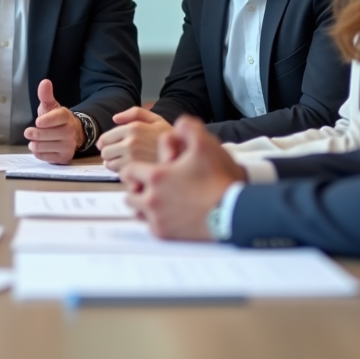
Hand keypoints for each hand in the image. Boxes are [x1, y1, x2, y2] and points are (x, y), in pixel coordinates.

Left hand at [23, 79, 81, 164]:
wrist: (70, 134)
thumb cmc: (56, 120)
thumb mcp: (50, 107)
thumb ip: (46, 95)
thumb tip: (45, 82)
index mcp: (66, 116)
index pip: (59, 117)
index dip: (48, 120)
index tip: (38, 122)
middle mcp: (70, 131)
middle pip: (53, 134)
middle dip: (38, 134)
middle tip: (28, 132)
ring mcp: (69, 145)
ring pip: (49, 147)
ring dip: (37, 145)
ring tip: (32, 142)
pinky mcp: (65, 157)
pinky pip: (49, 158)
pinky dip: (40, 154)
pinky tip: (38, 149)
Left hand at [97, 106, 173, 171]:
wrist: (185, 156)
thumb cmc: (171, 138)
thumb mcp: (156, 119)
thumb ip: (135, 113)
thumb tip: (114, 118)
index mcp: (133, 128)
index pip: (104, 139)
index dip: (105, 144)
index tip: (109, 147)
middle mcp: (131, 143)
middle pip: (104, 152)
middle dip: (109, 154)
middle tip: (119, 155)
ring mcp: (133, 160)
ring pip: (110, 165)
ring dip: (115, 164)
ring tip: (127, 162)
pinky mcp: (138, 175)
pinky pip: (120, 174)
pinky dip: (123, 173)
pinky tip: (134, 169)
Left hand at [122, 116, 245, 240]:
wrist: (231, 211)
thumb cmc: (217, 179)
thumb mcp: (205, 145)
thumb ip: (189, 128)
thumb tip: (179, 123)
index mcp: (156, 177)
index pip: (128, 172)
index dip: (134, 170)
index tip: (140, 170)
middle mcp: (151, 200)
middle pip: (129, 195)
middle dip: (137, 189)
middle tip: (148, 186)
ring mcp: (157, 219)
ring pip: (137, 213)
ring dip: (143, 205)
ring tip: (157, 199)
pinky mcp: (165, 234)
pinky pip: (150, 227)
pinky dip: (155, 220)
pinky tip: (167, 214)